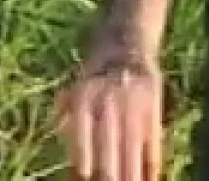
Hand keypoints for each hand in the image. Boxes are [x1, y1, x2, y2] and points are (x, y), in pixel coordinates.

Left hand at [56, 53, 164, 180]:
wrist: (127, 40)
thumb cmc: (95, 71)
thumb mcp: (74, 85)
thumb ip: (65, 111)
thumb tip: (55, 133)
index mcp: (85, 98)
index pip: (83, 139)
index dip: (83, 164)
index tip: (82, 179)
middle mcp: (109, 103)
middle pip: (109, 151)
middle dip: (108, 177)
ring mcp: (134, 108)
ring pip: (132, 152)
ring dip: (131, 176)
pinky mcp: (154, 110)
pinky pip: (153, 145)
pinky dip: (151, 167)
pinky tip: (150, 180)